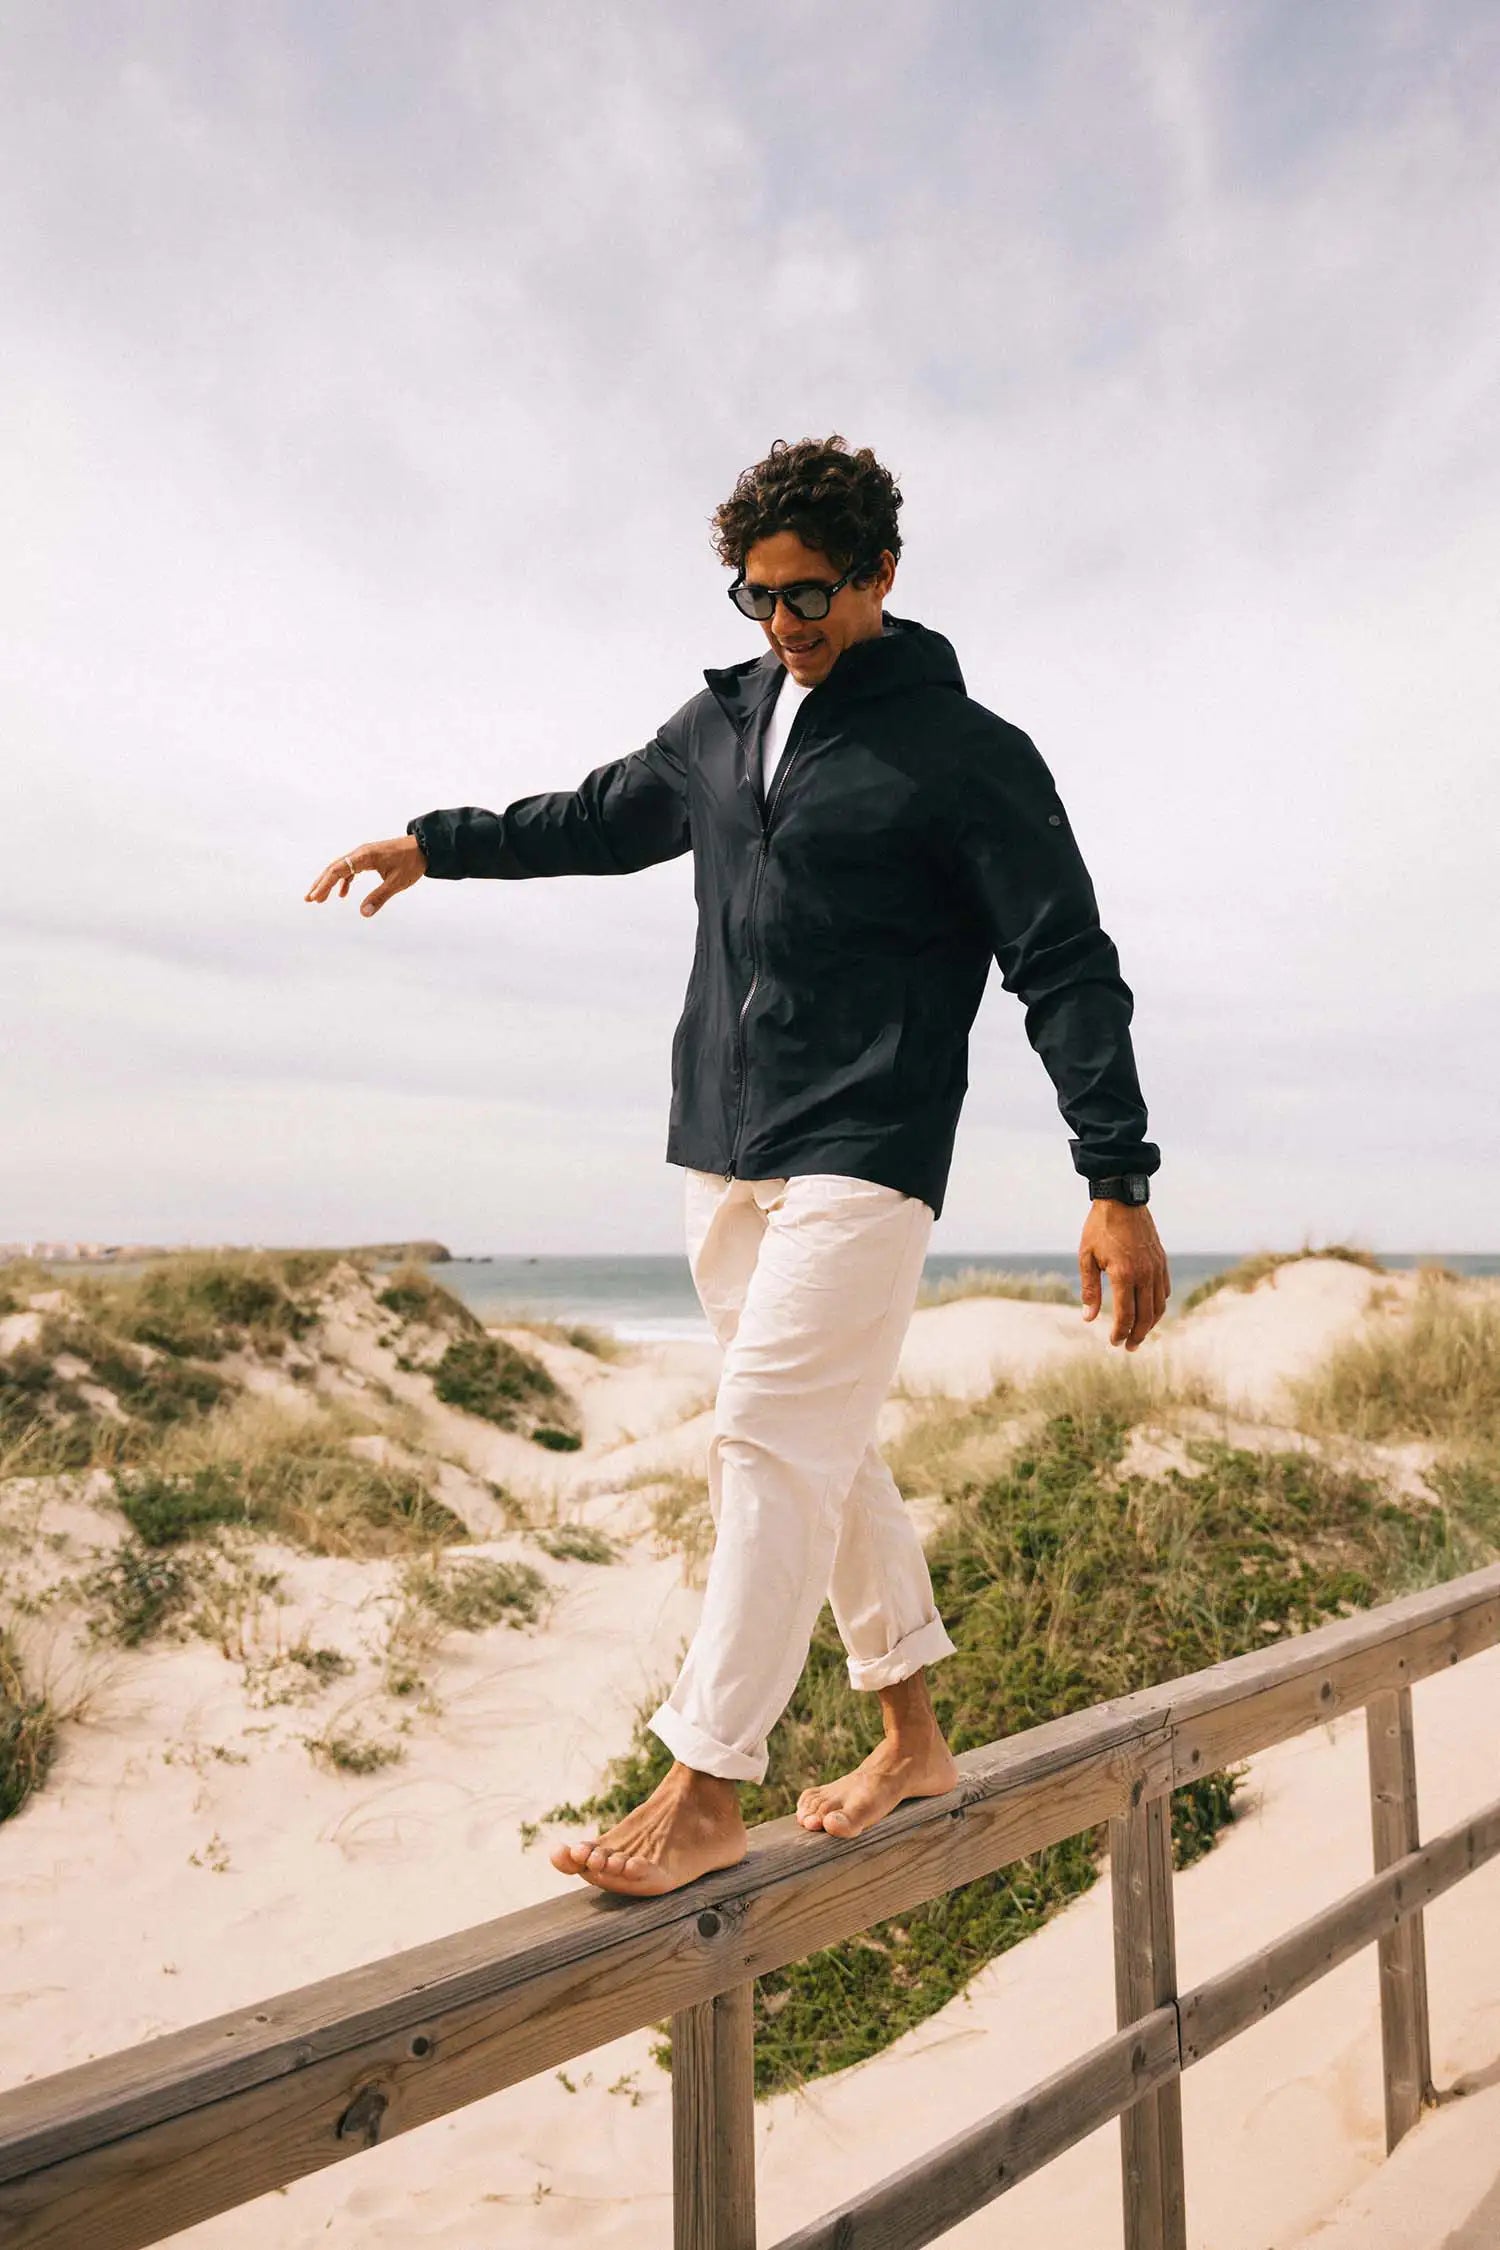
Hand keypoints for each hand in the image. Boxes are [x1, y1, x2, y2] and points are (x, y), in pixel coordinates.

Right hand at [304, 834, 426, 917]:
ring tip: (320, 898)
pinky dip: (344, 881)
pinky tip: (342, 894)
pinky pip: (351, 869)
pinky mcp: (369, 858)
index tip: (315, 897)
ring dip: (329, 883)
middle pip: (334, 868)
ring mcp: (364, 855)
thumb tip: (364, 913)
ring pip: (341, 868)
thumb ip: (379, 897)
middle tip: (309, 899)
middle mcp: (360, 853)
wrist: (425, 847)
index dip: (324, 884)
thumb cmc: (411, 863)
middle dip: (320, 884)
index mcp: (364, 856)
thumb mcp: (396, 882)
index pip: (338, 870)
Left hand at [1079, 1201, 1169, 1349]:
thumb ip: (1090, 1289)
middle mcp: (1144, 1274)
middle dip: (1137, 1335)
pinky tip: (1150, 1311)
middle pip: (1146, 1316)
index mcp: (1124, 1275)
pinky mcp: (1162, 1261)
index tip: (1113, 1342)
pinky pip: (1164, 1290)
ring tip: (1140, 1335)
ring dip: (1150, 1324)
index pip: (1125, 1315)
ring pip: (1159, 1306)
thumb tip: (1088, 1318)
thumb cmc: (1099, 1228)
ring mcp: (1156, 1268)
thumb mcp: (1086, 1257)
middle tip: (1128, 1347)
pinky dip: (1159, 1306)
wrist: (1122, 1200)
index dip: (1120, 1332)